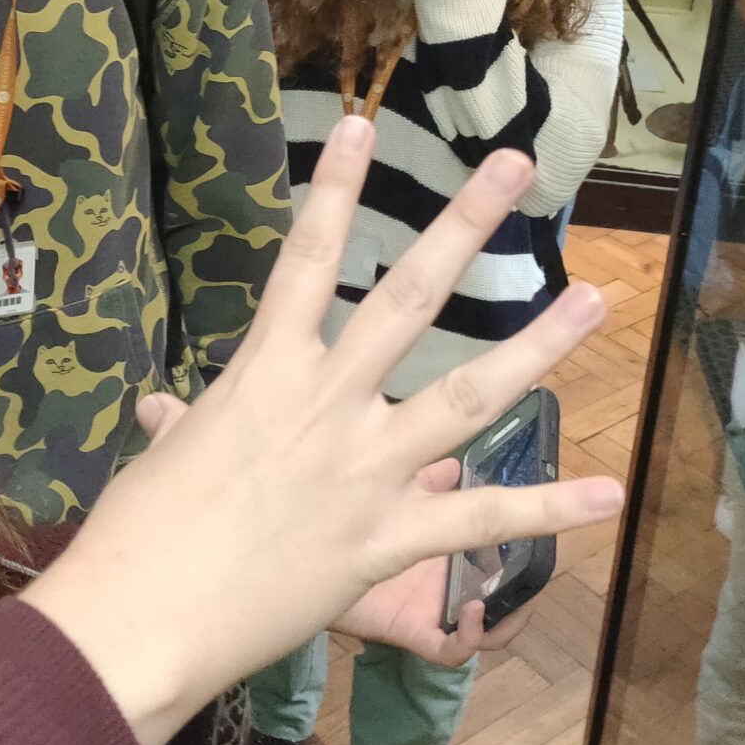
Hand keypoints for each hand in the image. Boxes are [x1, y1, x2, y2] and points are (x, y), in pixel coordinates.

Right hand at [19, 120, 620, 744]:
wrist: (142, 619)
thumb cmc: (135, 535)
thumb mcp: (165, 461)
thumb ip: (183, 426)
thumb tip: (165, 413)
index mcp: (264, 372)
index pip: (305, 259)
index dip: (337, 188)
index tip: (367, 125)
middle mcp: (326, 405)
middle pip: (409, 297)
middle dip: (465, 225)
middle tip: (517, 166)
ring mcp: (365, 470)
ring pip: (469, 396)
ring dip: (539, 347)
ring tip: (594, 299)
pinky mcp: (388, 539)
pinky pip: (482, 520)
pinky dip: (548, 510)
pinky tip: (609, 495)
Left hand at [327, 460, 529, 664]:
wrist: (284, 552)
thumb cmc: (332, 515)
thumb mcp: (386, 487)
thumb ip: (422, 474)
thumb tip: (454, 461)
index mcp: (438, 535)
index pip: (492, 537)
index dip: (522, 533)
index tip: (541, 516)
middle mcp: (440, 575)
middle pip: (499, 588)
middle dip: (521, 585)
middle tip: (533, 570)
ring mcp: (427, 607)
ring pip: (485, 626)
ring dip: (505, 616)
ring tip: (509, 601)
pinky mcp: (407, 631)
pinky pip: (448, 649)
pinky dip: (468, 638)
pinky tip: (472, 615)